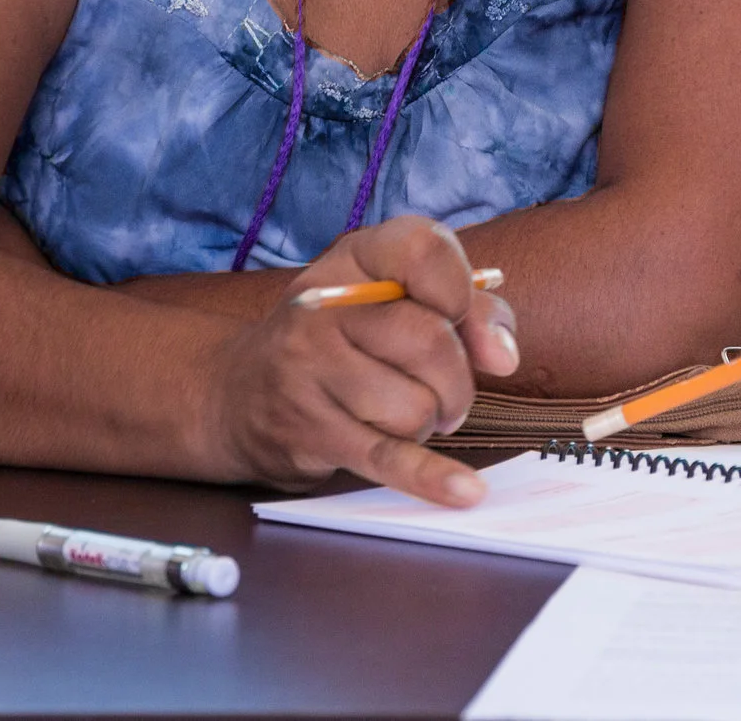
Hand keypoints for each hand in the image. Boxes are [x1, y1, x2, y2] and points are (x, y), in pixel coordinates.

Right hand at [199, 216, 518, 503]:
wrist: (239, 393)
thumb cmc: (343, 340)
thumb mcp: (393, 300)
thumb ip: (468, 309)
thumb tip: (502, 353)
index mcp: (354, 258)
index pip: (420, 250)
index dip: (460, 289)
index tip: (470, 324)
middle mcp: (322, 308)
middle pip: (429, 341)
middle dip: (457, 378)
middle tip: (445, 391)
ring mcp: (308, 370)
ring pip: (415, 405)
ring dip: (429, 420)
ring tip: (404, 414)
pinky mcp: (310, 432)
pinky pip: (387, 457)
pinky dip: (431, 477)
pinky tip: (463, 490)